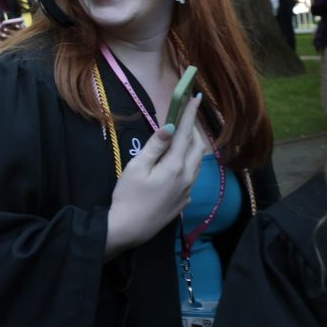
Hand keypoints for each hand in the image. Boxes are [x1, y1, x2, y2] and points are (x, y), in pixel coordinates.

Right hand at [104, 93, 205, 259]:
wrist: (129, 229)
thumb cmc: (127, 196)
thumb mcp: (136, 167)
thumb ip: (155, 146)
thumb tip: (169, 127)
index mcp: (175, 166)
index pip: (185, 134)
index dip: (190, 114)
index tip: (195, 97)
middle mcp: (187, 177)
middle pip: (198, 147)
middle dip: (194, 128)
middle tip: (188, 114)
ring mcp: (187, 190)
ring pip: (198, 162)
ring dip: (194, 145)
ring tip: (186, 134)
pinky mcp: (184, 200)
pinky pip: (192, 175)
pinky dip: (189, 161)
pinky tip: (178, 162)